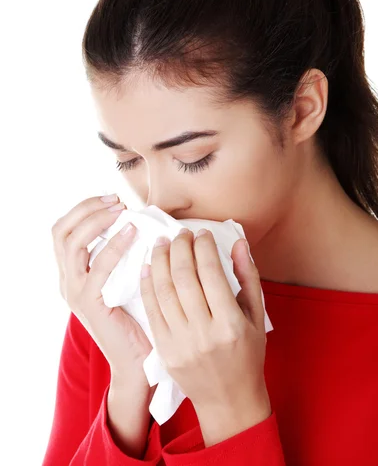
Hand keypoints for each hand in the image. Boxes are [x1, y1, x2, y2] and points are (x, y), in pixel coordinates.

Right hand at [51, 194, 153, 380]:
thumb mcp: (123, 278)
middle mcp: (67, 281)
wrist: (137, 360)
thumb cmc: (136, 316)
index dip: (83, 208)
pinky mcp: (90, 305)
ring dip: (97, 220)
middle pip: (60, 231)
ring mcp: (75, 293)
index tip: (112, 198)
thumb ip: (121, 254)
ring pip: (72, 244)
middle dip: (87, 208)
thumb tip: (137, 219)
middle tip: (116, 199)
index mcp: (71, 273)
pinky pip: (98, 267)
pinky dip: (114, 245)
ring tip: (122, 210)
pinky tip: (132, 233)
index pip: (63, 230)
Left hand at [139, 228, 267, 411]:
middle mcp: (204, 333)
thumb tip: (238, 242)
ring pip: (163, 290)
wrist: (228, 400)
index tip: (202, 233)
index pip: (211, 273)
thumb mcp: (256, 317)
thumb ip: (248, 277)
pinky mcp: (164, 350)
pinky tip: (148, 266)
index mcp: (230, 324)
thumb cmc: (247, 355)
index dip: (204, 247)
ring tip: (162, 242)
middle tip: (180, 233)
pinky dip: (147, 284)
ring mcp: (180, 343)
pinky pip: (151, 310)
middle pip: (184, 278)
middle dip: (180, 248)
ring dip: (160, 261)